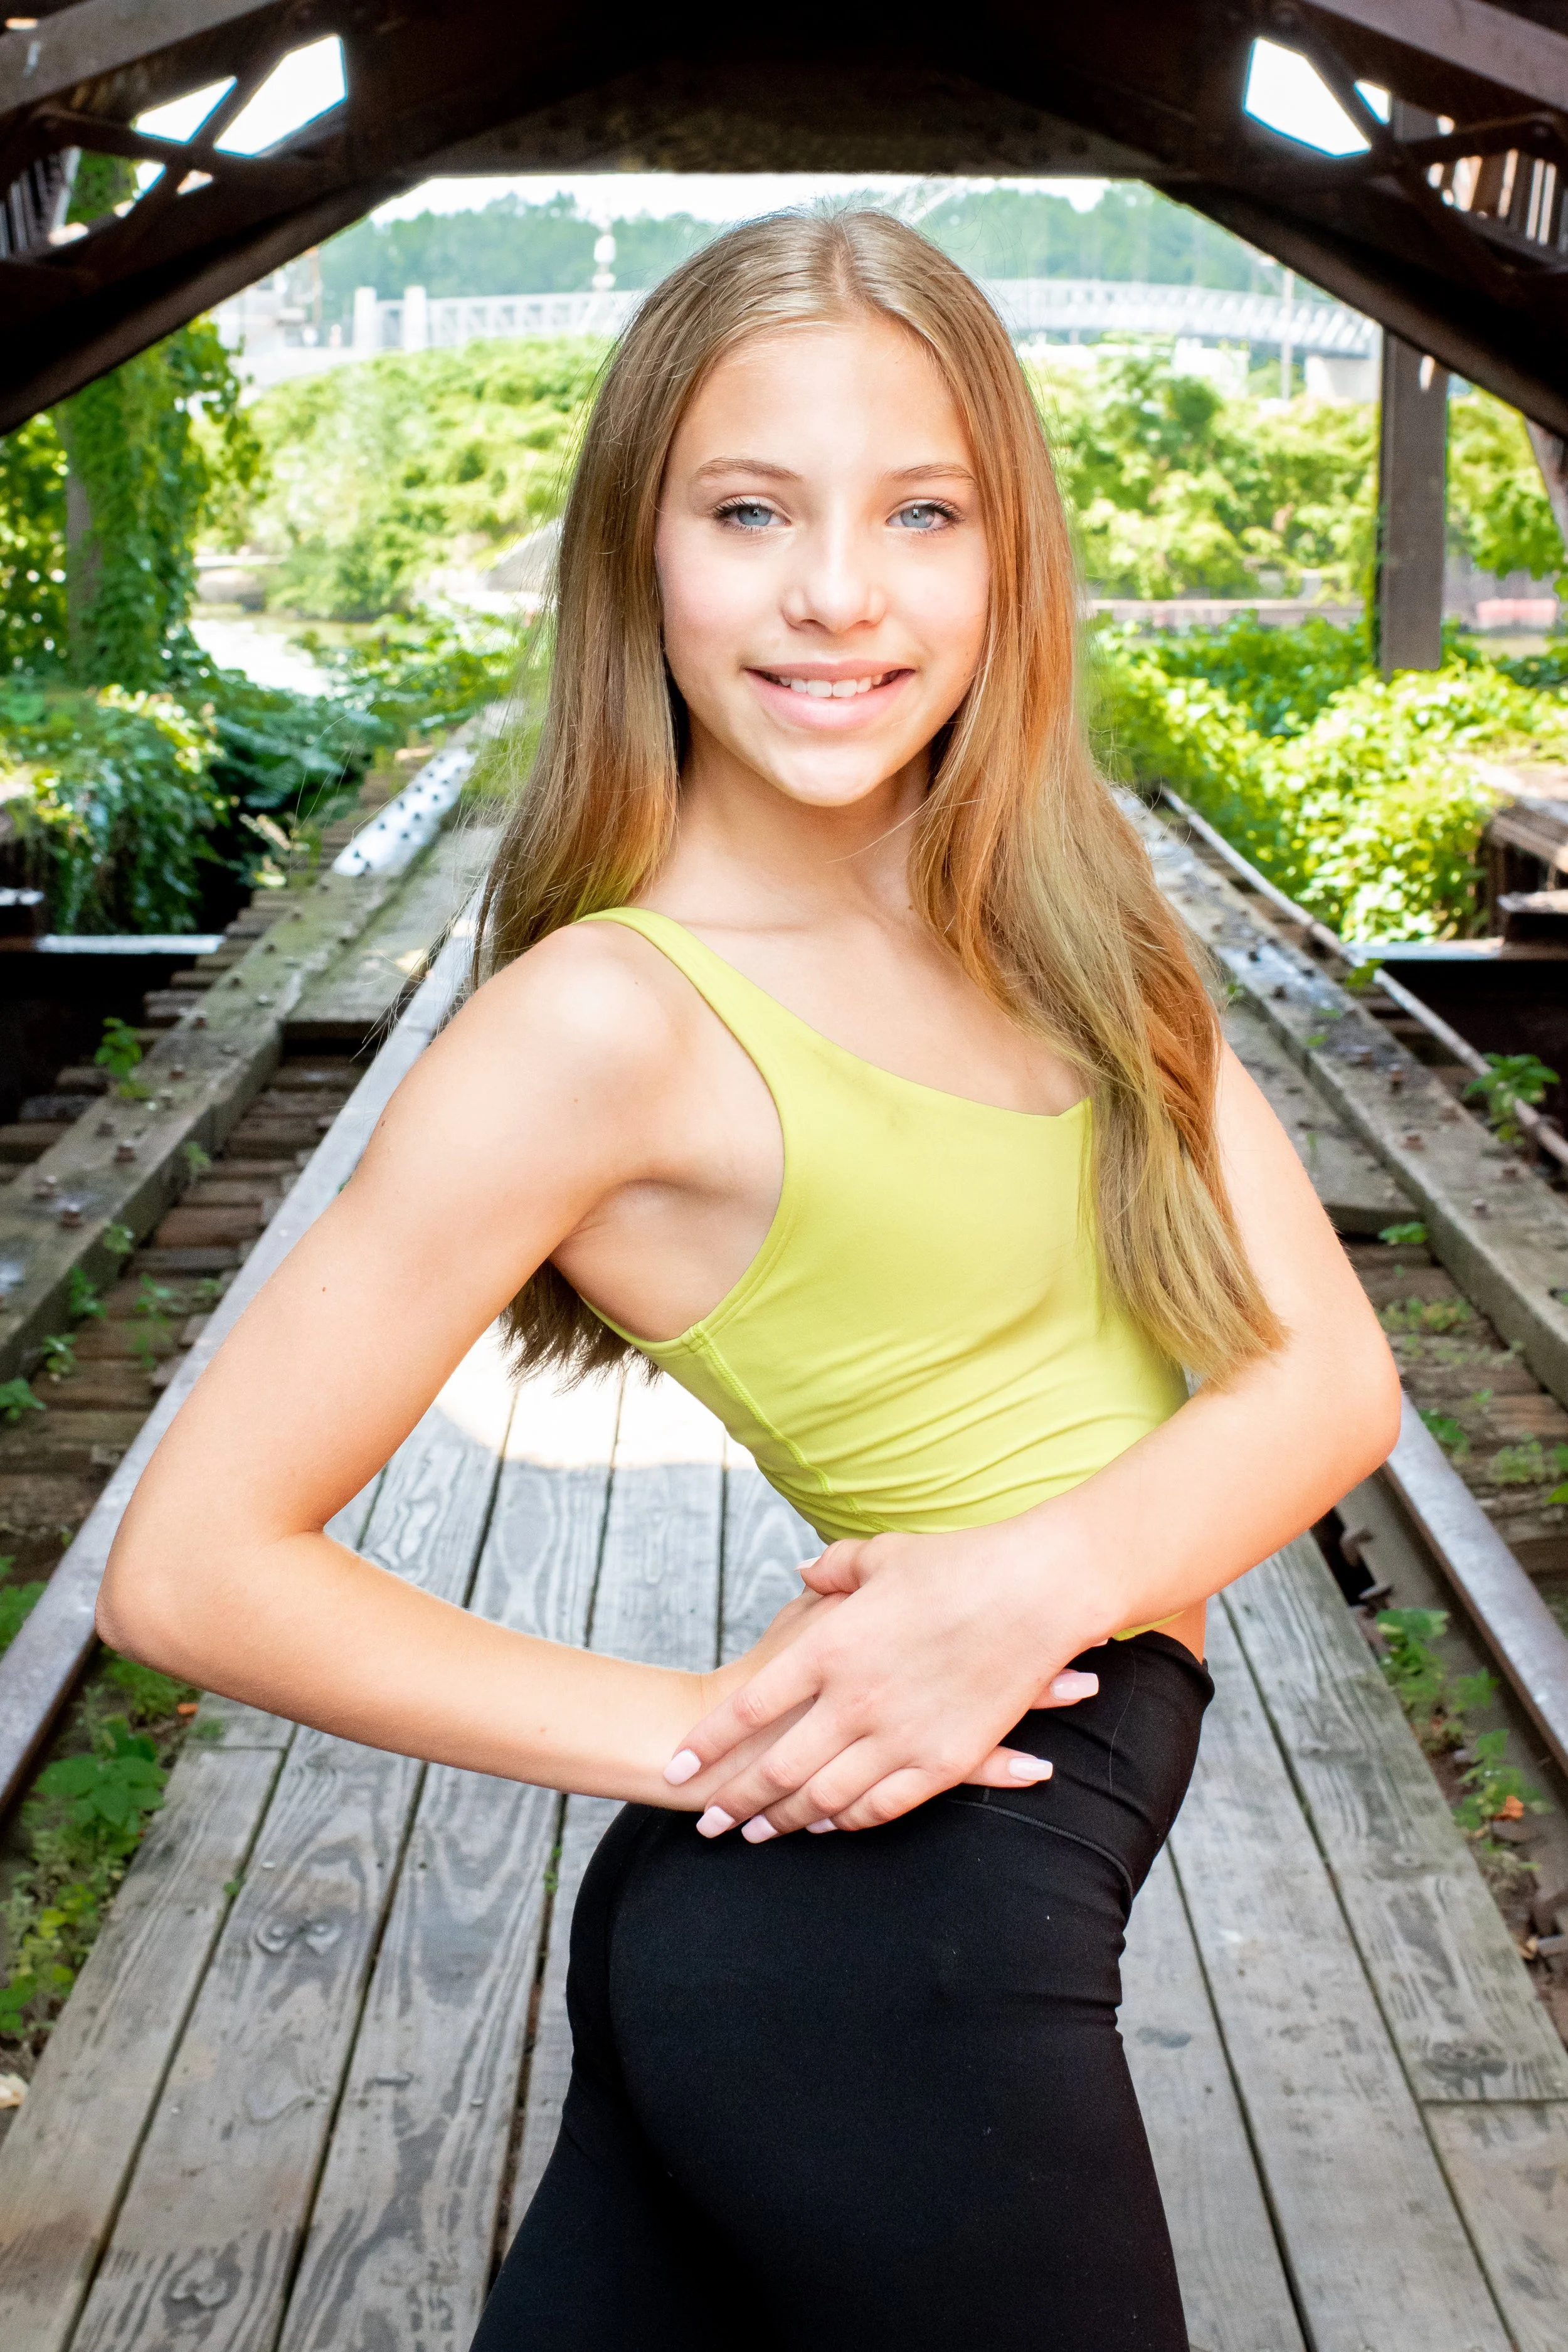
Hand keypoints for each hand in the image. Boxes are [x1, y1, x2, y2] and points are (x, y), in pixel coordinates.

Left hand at [662, 1522, 1106, 1837]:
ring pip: (825, 1797)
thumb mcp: (882, 1556)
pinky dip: (850, 1821)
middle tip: (709, 1823)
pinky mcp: (943, 1760)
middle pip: (776, 1768)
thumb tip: (804, 1572)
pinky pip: (884, 1805)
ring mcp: (898, 1735)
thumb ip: (834, 1569)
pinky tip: (831, 1827)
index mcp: (829, 1647)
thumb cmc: (959, 1565)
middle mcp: (853, 1700)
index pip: (748, 1709)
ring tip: (759, 1834)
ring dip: (787, 1820)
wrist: (1036, 1591)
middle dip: (736, 1801)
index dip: (706, 1743)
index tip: (678, 1766)